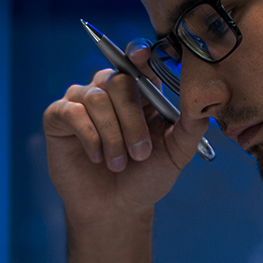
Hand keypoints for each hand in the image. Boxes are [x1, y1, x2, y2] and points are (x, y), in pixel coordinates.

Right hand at [42, 49, 209, 229]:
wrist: (115, 209)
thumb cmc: (145, 178)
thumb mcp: (175, 153)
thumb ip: (190, 127)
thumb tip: (204, 101)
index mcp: (140, 92)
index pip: (139, 61)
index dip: (139, 53)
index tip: (141, 55)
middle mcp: (109, 90)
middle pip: (120, 80)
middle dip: (132, 120)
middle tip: (140, 154)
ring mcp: (81, 100)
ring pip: (97, 98)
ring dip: (112, 134)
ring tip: (117, 163)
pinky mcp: (58, 115)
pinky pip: (72, 111)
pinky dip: (89, 136)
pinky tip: (96, 156)